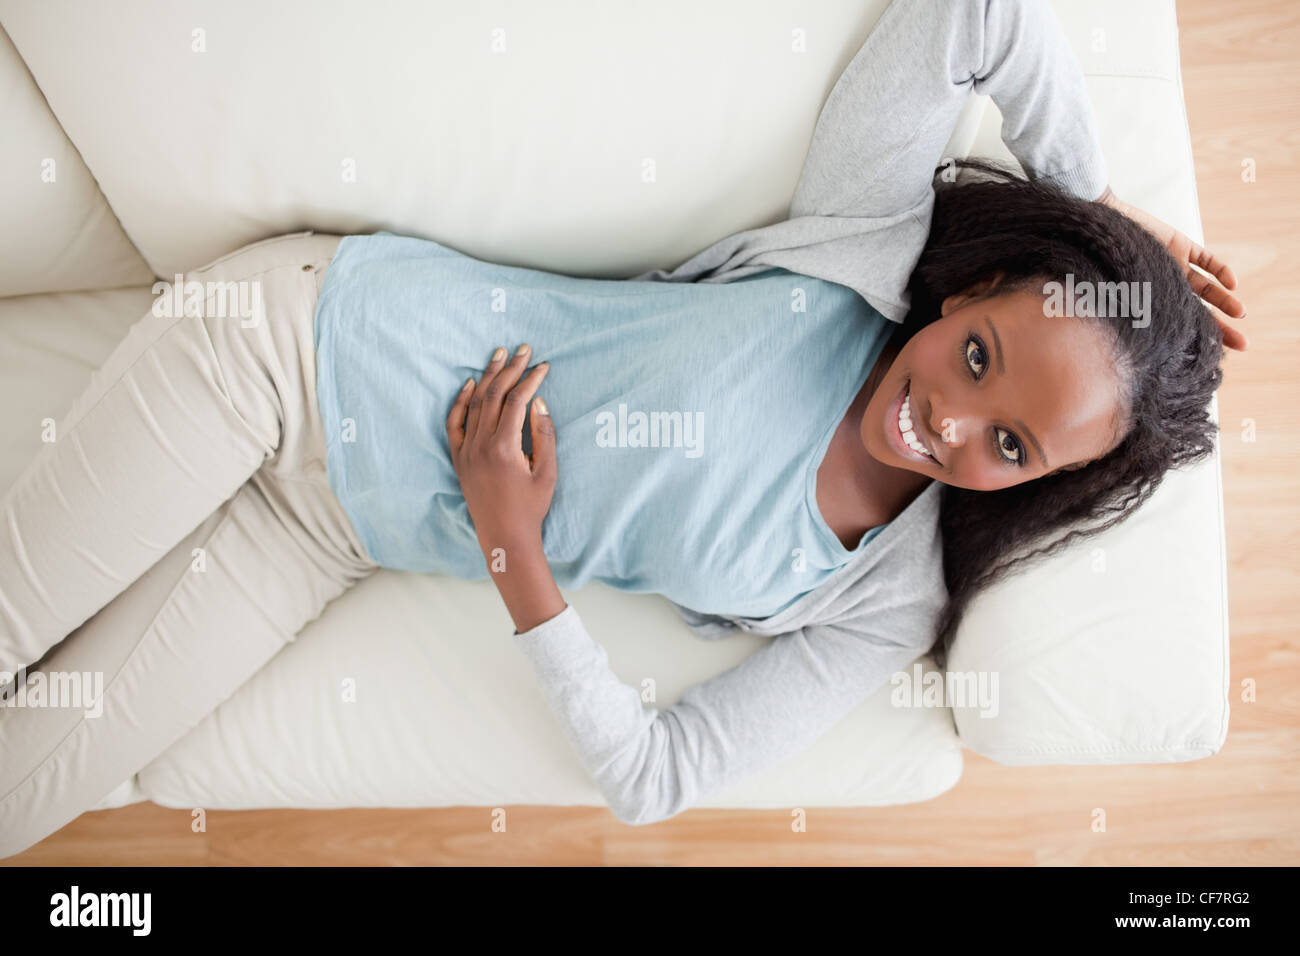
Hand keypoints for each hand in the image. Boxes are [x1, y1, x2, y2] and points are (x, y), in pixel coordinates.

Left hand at [446, 344, 556, 554]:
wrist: (505, 536)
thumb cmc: (531, 507)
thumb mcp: (547, 472)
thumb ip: (544, 435)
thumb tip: (539, 402)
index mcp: (504, 448)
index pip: (516, 401)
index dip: (530, 380)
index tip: (543, 366)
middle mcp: (480, 445)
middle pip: (493, 395)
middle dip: (510, 369)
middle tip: (523, 349)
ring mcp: (466, 451)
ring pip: (474, 404)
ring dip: (488, 377)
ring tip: (499, 355)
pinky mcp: (459, 458)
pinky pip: (455, 423)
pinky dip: (462, 401)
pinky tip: (472, 384)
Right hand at [1098, 187, 1247, 349]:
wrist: (1095, 233)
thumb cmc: (1101, 268)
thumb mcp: (1120, 301)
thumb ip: (1138, 321)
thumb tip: (1148, 358)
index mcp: (1149, 303)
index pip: (1180, 326)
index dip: (1199, 341)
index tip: (1216, 357)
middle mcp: (1164, 286)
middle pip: (1198, 311)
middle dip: (1222, 328)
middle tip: (1243, 344)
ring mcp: (1174, 265)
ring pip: (1206, 287)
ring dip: (1224, 301)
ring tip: (1240, 314)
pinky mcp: (1179, 243)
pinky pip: (1206, 259)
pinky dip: (1220, 271)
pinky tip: (1232, 284)